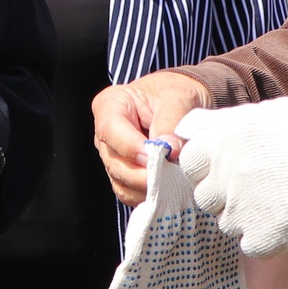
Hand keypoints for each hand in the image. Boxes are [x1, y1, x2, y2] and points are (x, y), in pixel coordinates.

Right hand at [94, 71, 213, 204]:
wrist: (181, 101)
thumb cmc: (174, 93)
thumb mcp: (177, 97)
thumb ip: (170, 122)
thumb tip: (169, 151)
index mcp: (110, 105)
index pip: (110, 130)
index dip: (131, 147)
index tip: (156, 157)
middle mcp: (106, 134)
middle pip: (114, 162)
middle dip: (141, 175)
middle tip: (170, 177)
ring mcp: (113, 156)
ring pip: (120, 181)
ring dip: (146, 188)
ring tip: (174, 183)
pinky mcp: (125, 174)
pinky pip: (130, 192)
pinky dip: (148, 195)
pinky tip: (169, 189)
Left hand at [175, 89, 287, 258]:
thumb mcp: (259, 114)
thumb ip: (216, 123)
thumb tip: (183, 127)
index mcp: (218, 144)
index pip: (190, 163)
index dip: (209, 166)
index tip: (233, 164)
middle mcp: (222, 178)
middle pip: (207, 197)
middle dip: (226, 194)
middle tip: (260, 185)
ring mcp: (239, 211)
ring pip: (228, 223)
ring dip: (247, 217)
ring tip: (281, 201)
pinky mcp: (260, 238)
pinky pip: (252, 245)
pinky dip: (268, 238)